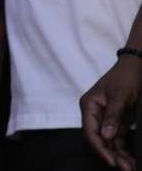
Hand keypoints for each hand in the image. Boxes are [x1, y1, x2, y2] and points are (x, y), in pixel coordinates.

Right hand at [81, 55, 141, 169]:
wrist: (138, 66)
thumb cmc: (125, 77)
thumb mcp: (119, 96)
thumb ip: (112, 117)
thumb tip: (106, 137)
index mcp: (89, 105)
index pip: (90, 131)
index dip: (100, 148)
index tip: (112, 161)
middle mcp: (95, 113)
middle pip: (100, 138)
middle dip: (111, 154)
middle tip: (125, 167)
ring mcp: (107, 117)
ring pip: (110, 140)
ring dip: (119, 153)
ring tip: (130, 166)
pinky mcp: (118, 119)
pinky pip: (119, 137)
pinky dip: (124, 147)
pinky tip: (131, 157)